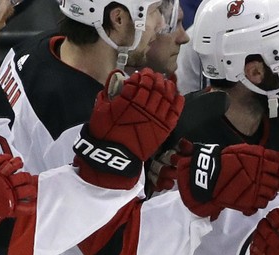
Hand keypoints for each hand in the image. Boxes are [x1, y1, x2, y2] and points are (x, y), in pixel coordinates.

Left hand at [0, 148, 36, 254]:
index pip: (10, 167)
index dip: (15, 164)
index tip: (18, 163)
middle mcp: (1, 185)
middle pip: (20, 179)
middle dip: (24, 176)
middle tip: (25, 176)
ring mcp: (5, 197)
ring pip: (24, 192)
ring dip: (28, 188)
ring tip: (30, 187)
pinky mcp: (6, 209)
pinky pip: (21, 208)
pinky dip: (28, 206)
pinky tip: (30, 202)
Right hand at [75, 69, 184, 189]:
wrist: (116, 156)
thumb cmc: (105, 134)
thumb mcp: (100, 110)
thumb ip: (108, 93)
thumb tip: (115, 79)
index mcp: (128, 100)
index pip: (139, 82)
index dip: (142, 76)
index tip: (142, 74)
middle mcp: (144, 106)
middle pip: (155, 86)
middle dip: (155, 78)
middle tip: (155, 75)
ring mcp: (156, 117)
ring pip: (167, 96)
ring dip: (167, 86)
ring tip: (166, 82)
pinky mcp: (165, 128)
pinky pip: (175, 112)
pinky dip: (178, 102)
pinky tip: (178, 95)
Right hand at [175, 139, 278, 218]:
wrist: (210, 175)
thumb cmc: (226, 159)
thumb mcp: (245, 151)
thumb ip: (262, 155)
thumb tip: (277, 160)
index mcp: (262, 159)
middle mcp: (262, 173)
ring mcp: (257, 188)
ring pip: (273, 192)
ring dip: (276, 193)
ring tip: (277, 193)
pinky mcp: (250, 200)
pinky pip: (263, 202)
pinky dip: (265, 201)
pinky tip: (263, 199)